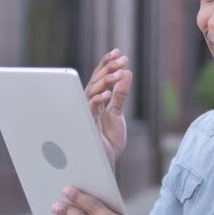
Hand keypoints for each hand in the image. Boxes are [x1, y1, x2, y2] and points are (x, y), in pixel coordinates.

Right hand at [84, 48, 132, 169]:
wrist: (104, 162)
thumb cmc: (108, 139)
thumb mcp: (118, 113)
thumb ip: (121, 95)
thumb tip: (127, 73)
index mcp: (96, 100)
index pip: (100, 77)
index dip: (107, 64)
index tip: (118, 52)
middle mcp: (89, 104)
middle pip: (95, 80)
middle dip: (108, 67)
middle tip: (122, 58)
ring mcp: (87, 114)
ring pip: (92, 91)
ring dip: (105, 80)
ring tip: (120, 72)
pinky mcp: (87, 125)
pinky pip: (89, 109)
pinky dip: (98, 100)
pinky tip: (109, 93)